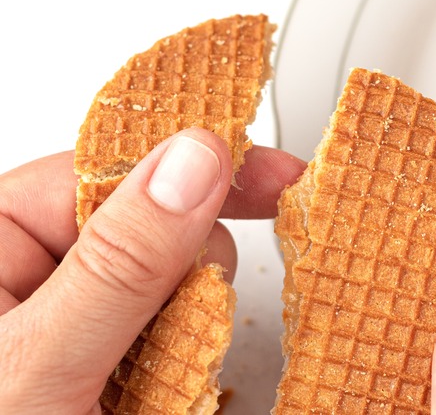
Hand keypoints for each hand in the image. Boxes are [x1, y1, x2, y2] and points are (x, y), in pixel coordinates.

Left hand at [0, 128, 304, 412]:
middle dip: (186, 278)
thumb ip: (119, 263)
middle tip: (173, 337)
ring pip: (181, 283)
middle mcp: (40, 268)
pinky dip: (190, 360)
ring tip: (151, 389)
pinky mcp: (114, 353)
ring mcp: (83, 314)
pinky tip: (166, 391)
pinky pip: (181, 330)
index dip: (196, 167)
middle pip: (160, 225)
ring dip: (188, 331)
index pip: (111, 168)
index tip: (276, 176)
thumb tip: (194, 163)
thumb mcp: (40, 365)